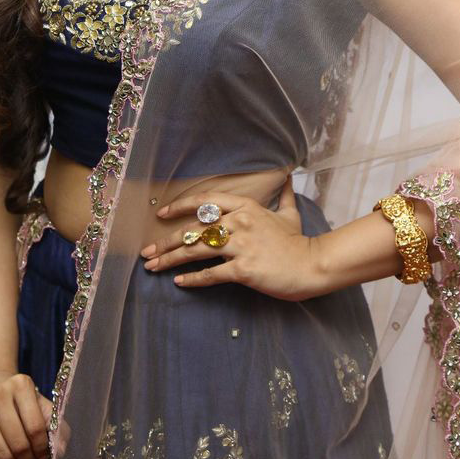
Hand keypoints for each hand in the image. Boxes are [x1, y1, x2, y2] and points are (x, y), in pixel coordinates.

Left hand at [140, 175, 326, 300]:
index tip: (162, 214)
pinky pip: (211, 274)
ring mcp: (241, 245)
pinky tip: (180, 282)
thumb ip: (284, 196)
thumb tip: (287, 176)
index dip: (180, 206)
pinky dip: (193, 279)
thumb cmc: (298, 241)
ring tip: (154, 267)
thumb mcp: (290, 214)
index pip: (205, 200)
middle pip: (194, 229)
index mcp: (246, 206)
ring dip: (171, 260)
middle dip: (166, 241)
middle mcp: (239, 222)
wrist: (311, 266)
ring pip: (197, 250)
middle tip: (148, 253)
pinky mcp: (243, 270)